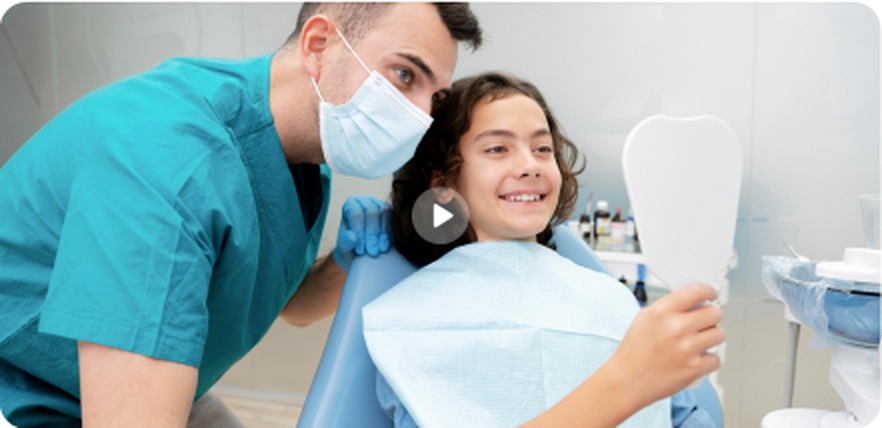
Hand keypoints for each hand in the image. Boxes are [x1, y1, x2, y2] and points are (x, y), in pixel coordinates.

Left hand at [332, 196, 390, 271]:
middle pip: (372, 211)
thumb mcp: (344, 248)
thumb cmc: (351, 248)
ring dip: (383, 233)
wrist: (362, 254)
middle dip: (372, 234)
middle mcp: (366, 201)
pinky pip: (394, 219)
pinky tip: (386, 247)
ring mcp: (381, 205)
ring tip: (379, 250)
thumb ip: (346, 242)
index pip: (356, 213)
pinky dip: (391, 234)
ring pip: (385, 213)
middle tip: (372, 252)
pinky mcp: (393, 213)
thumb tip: (353, 238)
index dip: (359, 231)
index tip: (360, 250)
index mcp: (351, 204)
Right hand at [609, 283, 723, 405]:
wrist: (628, 380)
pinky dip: (709, 359)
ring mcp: (687, 348)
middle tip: (704, 322)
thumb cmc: (634, 351)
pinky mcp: (695, 368)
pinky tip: (696, 358)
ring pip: (719, 334)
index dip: (709, 291)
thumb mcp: (644, 318)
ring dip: (712, 337)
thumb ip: (668, 307)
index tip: (711, 295)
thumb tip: (693, 302)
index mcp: (662, 312)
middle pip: (714, 313)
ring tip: (699, 342)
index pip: (697, 291)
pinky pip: (716, 358)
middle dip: (711, 317)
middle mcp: (676, 327)